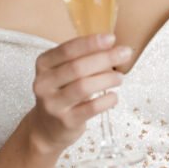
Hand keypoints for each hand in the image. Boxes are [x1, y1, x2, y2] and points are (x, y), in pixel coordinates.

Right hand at [29, 33, 131, 152]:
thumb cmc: (62, 92)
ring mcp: (53, 104)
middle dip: (105, 58)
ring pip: (84, 87)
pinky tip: (114, 96)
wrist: (47, 128)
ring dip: (107, 79)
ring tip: (119, 77)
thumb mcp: (63, 73)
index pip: (67, 50)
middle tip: (125, 53)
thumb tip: (113, 47)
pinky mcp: (66, 122)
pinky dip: (106, 100)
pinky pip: (91, 108)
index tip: (111, 38)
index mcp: (43, 65)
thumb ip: (81, 59)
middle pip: (77, 67)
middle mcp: (44, 84)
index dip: (90, 43)